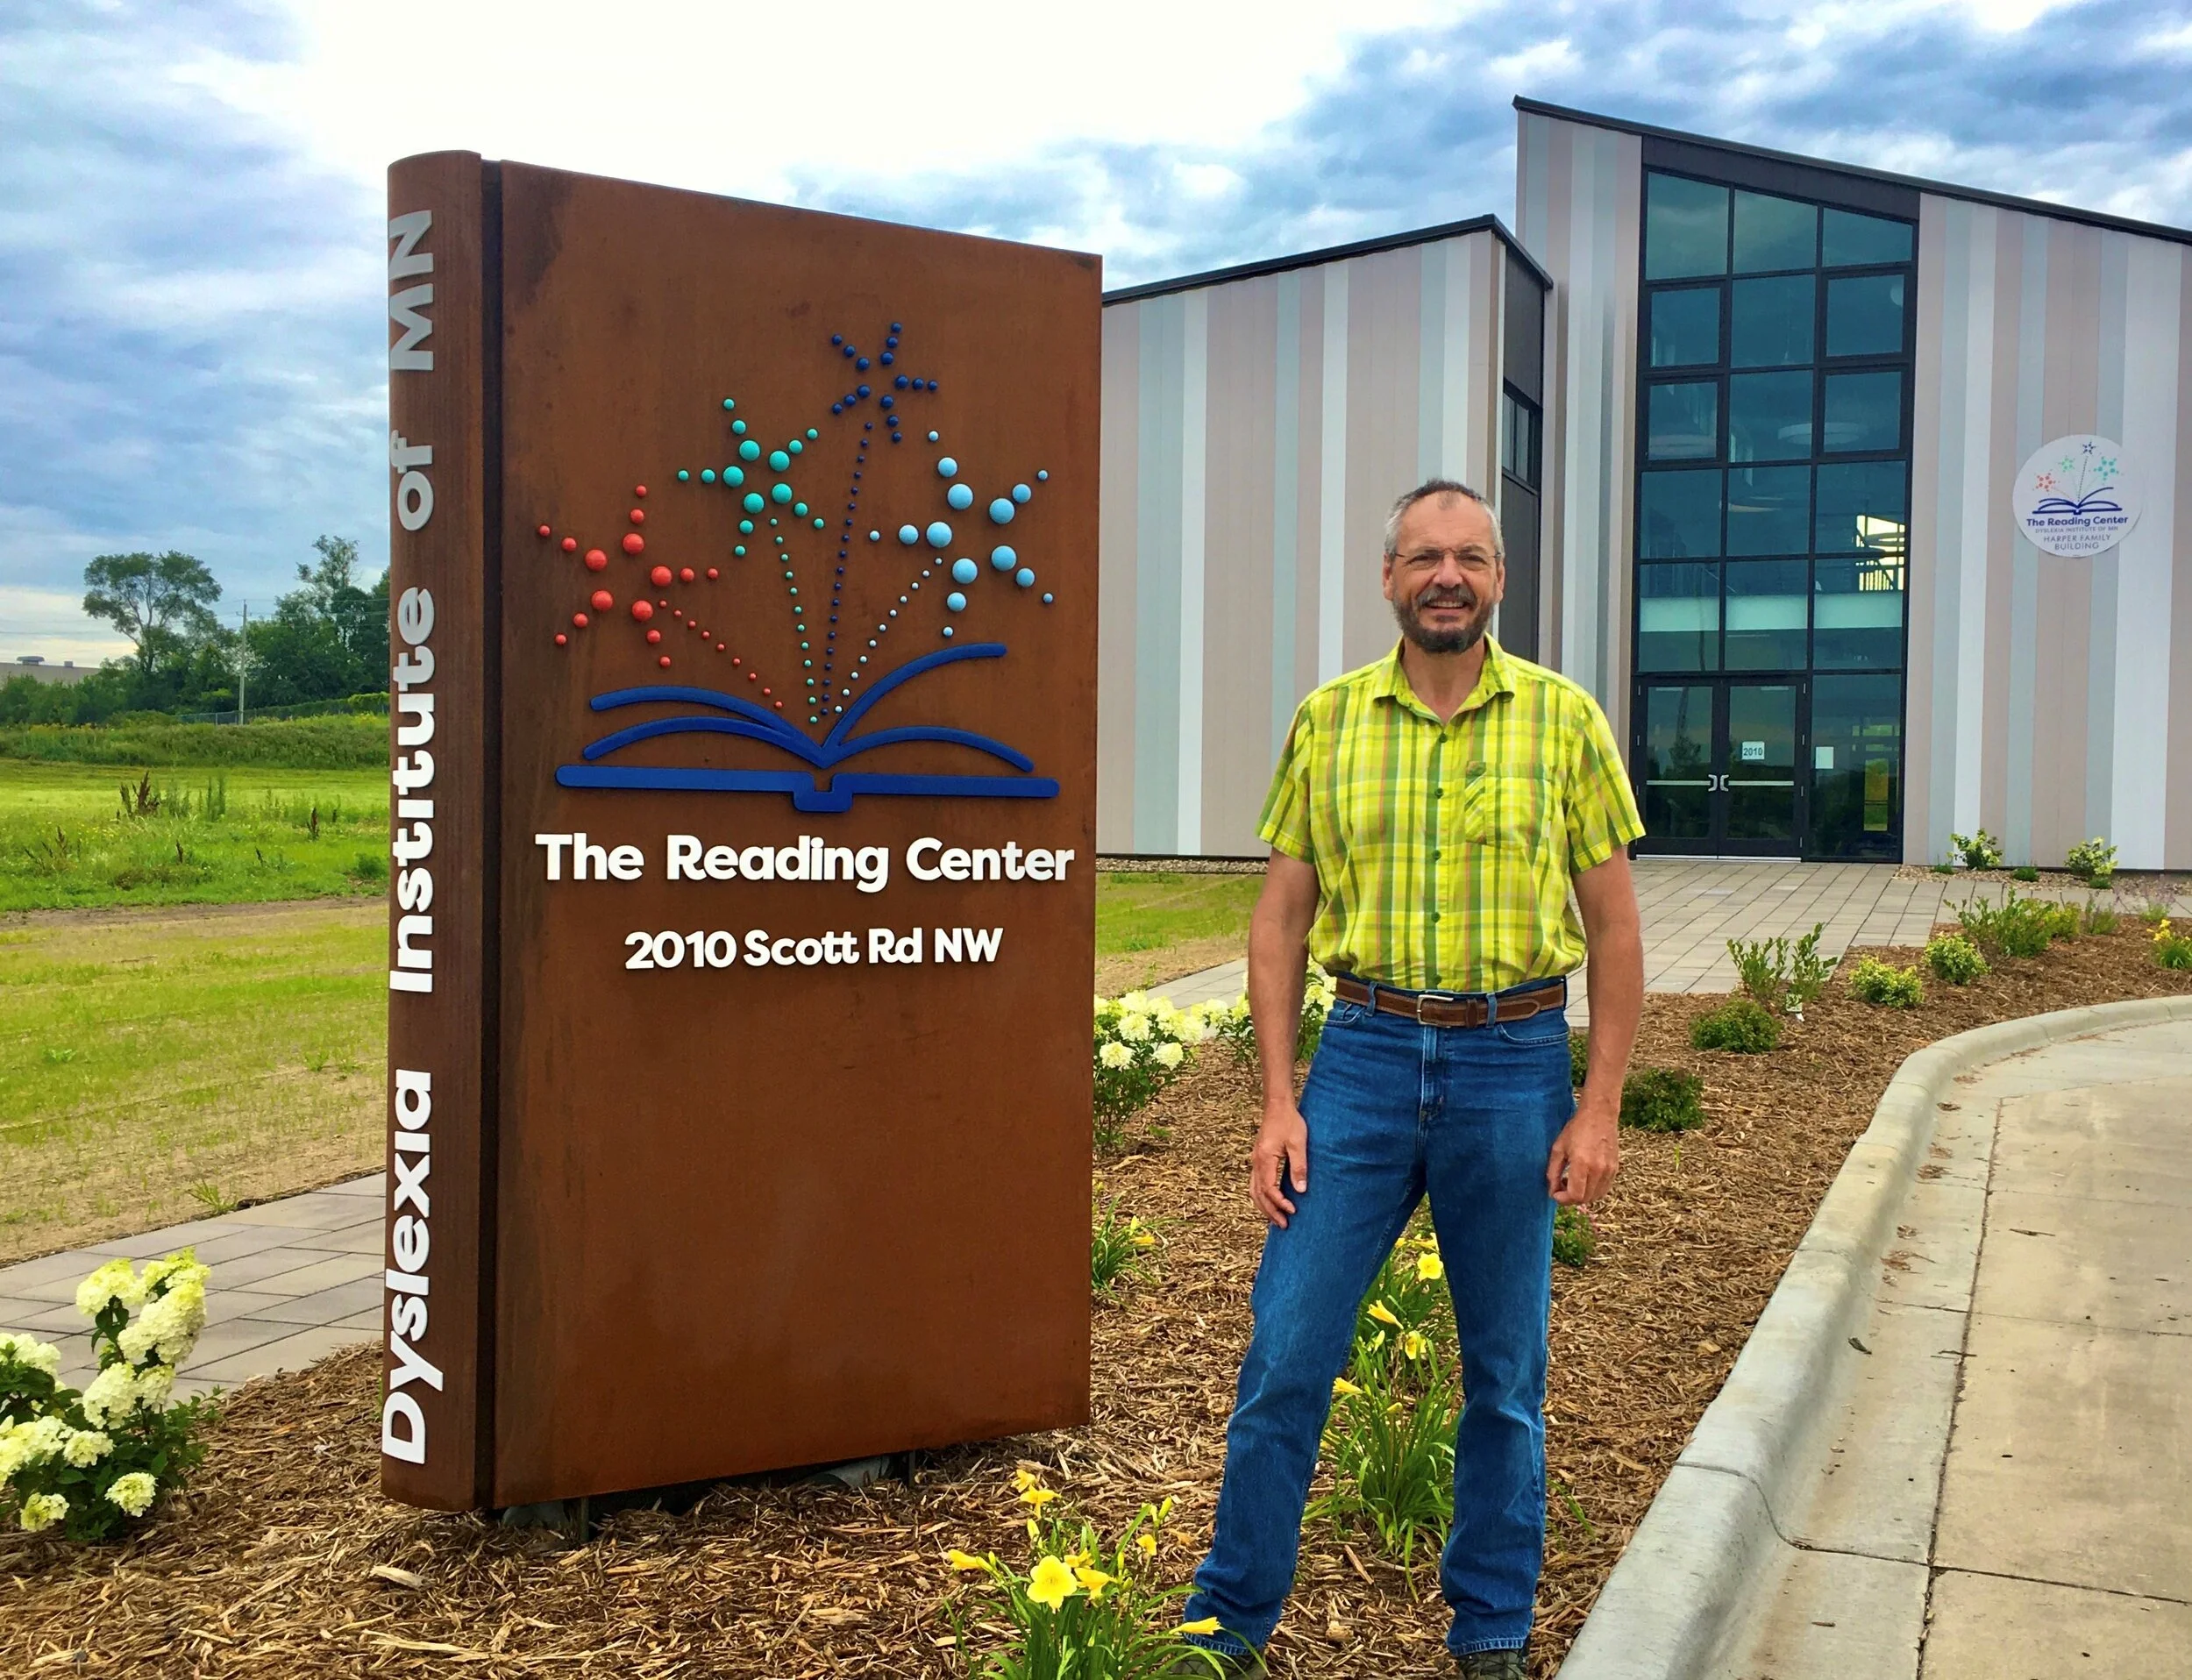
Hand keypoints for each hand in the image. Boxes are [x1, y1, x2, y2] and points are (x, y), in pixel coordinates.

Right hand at [1250, 1101, 1308, 1227]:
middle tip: (1283, 1225)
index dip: (1280, 1203)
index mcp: (1265, 1159)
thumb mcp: (1298, 1143)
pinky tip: (1269, 1201)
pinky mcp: (1258, 1159)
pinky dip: (1260, 1196)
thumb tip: (1301, 1190)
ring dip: (1264, 1206)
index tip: (1292, 1210)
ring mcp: (1255, 1161)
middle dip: (1270, 1212)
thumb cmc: (1289, 1122)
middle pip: (1258, 1194)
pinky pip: (1255, 1183)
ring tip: (1275, 1219)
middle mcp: (1256, 1163)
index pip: (1269, 1189)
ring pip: (1254, 1190)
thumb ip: (1299, 1167)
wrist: (1277, 1106)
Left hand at [1546, 1101, 1618, 1205]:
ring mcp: (1609, 1170)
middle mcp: (1598, 1170)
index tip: (1555, 1193)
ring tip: (1572, 1181)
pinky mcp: (1615, 1169)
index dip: (1563, 1200)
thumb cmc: (1576, 1129)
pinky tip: (1584, 1179)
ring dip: (1582, 1195)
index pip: (1575, 1196)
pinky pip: (1604, 1189)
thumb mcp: (1558, 1148)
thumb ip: (1553, 1172)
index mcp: (1582, 1164)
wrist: (1600, 1115)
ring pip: (1595, 1197)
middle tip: (1561, 1187)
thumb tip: (1552, 1191)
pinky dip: (1593, 1190)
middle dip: (1571, 1199)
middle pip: (1585, 1199)